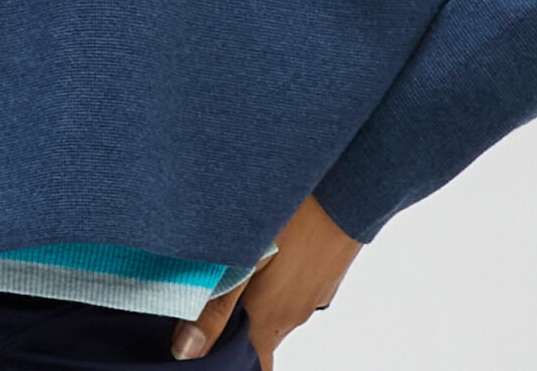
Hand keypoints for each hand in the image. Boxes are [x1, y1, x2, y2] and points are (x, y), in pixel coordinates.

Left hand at [170, 192, 364, 367]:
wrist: (349, 183)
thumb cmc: (296, 214)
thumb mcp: (245, 255)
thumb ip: (216, 304)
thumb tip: (186, 349)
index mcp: (272, 317)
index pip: (254, 365)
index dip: (230, 360)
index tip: (211, 345)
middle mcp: (296, 313)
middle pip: (263, 335)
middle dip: (239, 324)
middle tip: (217, 296)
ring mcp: (316, 291)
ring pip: (280, 307)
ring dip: (259, 296)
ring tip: (239, 263)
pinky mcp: (327, 270)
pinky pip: (297, 285)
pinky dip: (280, 276)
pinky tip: (270, 245)